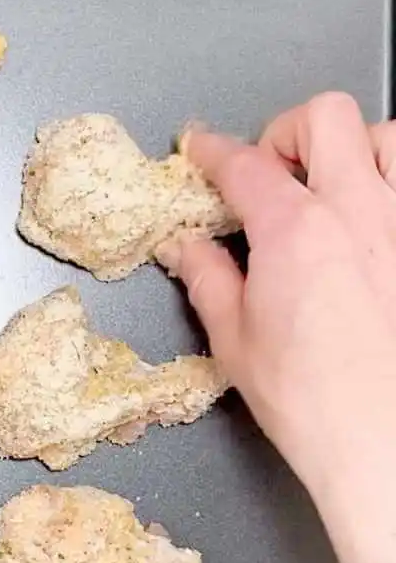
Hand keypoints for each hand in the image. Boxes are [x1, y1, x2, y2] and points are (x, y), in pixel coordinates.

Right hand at [157, 92, 395, 501]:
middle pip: (323, 117)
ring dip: (353, 149)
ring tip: (333, 187)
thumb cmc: (314, 403)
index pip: (243, 163)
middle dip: (285, 132)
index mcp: (295, 231)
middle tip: (270, 171)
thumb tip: (188, 248)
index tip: (203, 150)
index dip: (213, 151)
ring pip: (387, 135)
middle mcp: (360, 210)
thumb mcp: (235, 341)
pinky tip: (374, 222)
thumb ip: (209, 279)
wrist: (384, 445)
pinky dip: (392, 184)